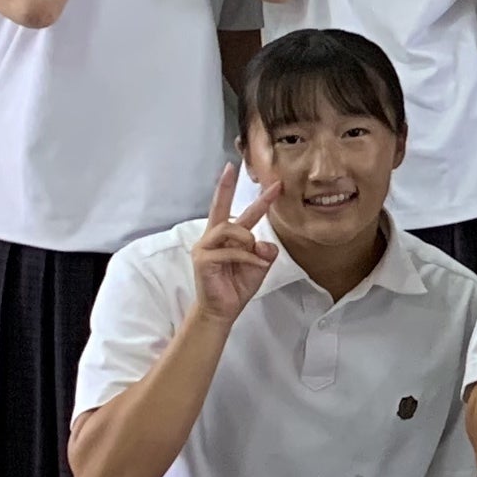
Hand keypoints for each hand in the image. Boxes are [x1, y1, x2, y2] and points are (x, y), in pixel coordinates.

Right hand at [188, 165, 279, 321]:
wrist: (222, 309)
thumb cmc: (237, 285)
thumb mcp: (259, 265)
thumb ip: (265, 251)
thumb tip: (264, 243)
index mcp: (227, 236)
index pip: (241, 212)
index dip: (257, 198)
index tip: (273, 183)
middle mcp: (213, 236)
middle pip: (219, 206)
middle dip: (225, 186)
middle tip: (231, 168)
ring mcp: (205, 246)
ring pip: (231, 228)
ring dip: (248, 240)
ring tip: (254, 255)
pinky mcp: (203, 258)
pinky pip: (232, 250)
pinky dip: (248, 257)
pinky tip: (254, 265)